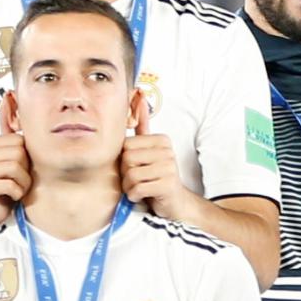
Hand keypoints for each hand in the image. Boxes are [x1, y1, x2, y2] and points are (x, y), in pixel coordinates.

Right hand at [0, 104, 31, 227]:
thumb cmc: (1, 180)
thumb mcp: (9, 153)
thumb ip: (10, 127)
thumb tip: (10, 95)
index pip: (20, 141)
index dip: (25, 157)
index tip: (18, 167)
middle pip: (19, 154)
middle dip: (25, 171)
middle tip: (17, 179)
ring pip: (16, 169)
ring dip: (22, 183)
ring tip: (15, 187)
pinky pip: (12, 185)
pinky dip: (17, 193)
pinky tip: (10, 195)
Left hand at [120, 95, 193, 220]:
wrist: (176, 203)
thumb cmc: (157, 178)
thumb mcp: (149, 153)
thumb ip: (142, 129)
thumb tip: (138, 97)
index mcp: (162, 140)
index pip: (127, 145)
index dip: (125, 160)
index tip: (137, 167)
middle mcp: (167, 150)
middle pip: (127, 159)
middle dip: (126, 174)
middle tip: (137, 180)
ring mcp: (169, 167)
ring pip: (131, 175)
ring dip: (129, 187)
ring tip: (140, 188)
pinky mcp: (168, 184)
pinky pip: (137, 188)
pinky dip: (135, 196)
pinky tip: (144, 196)